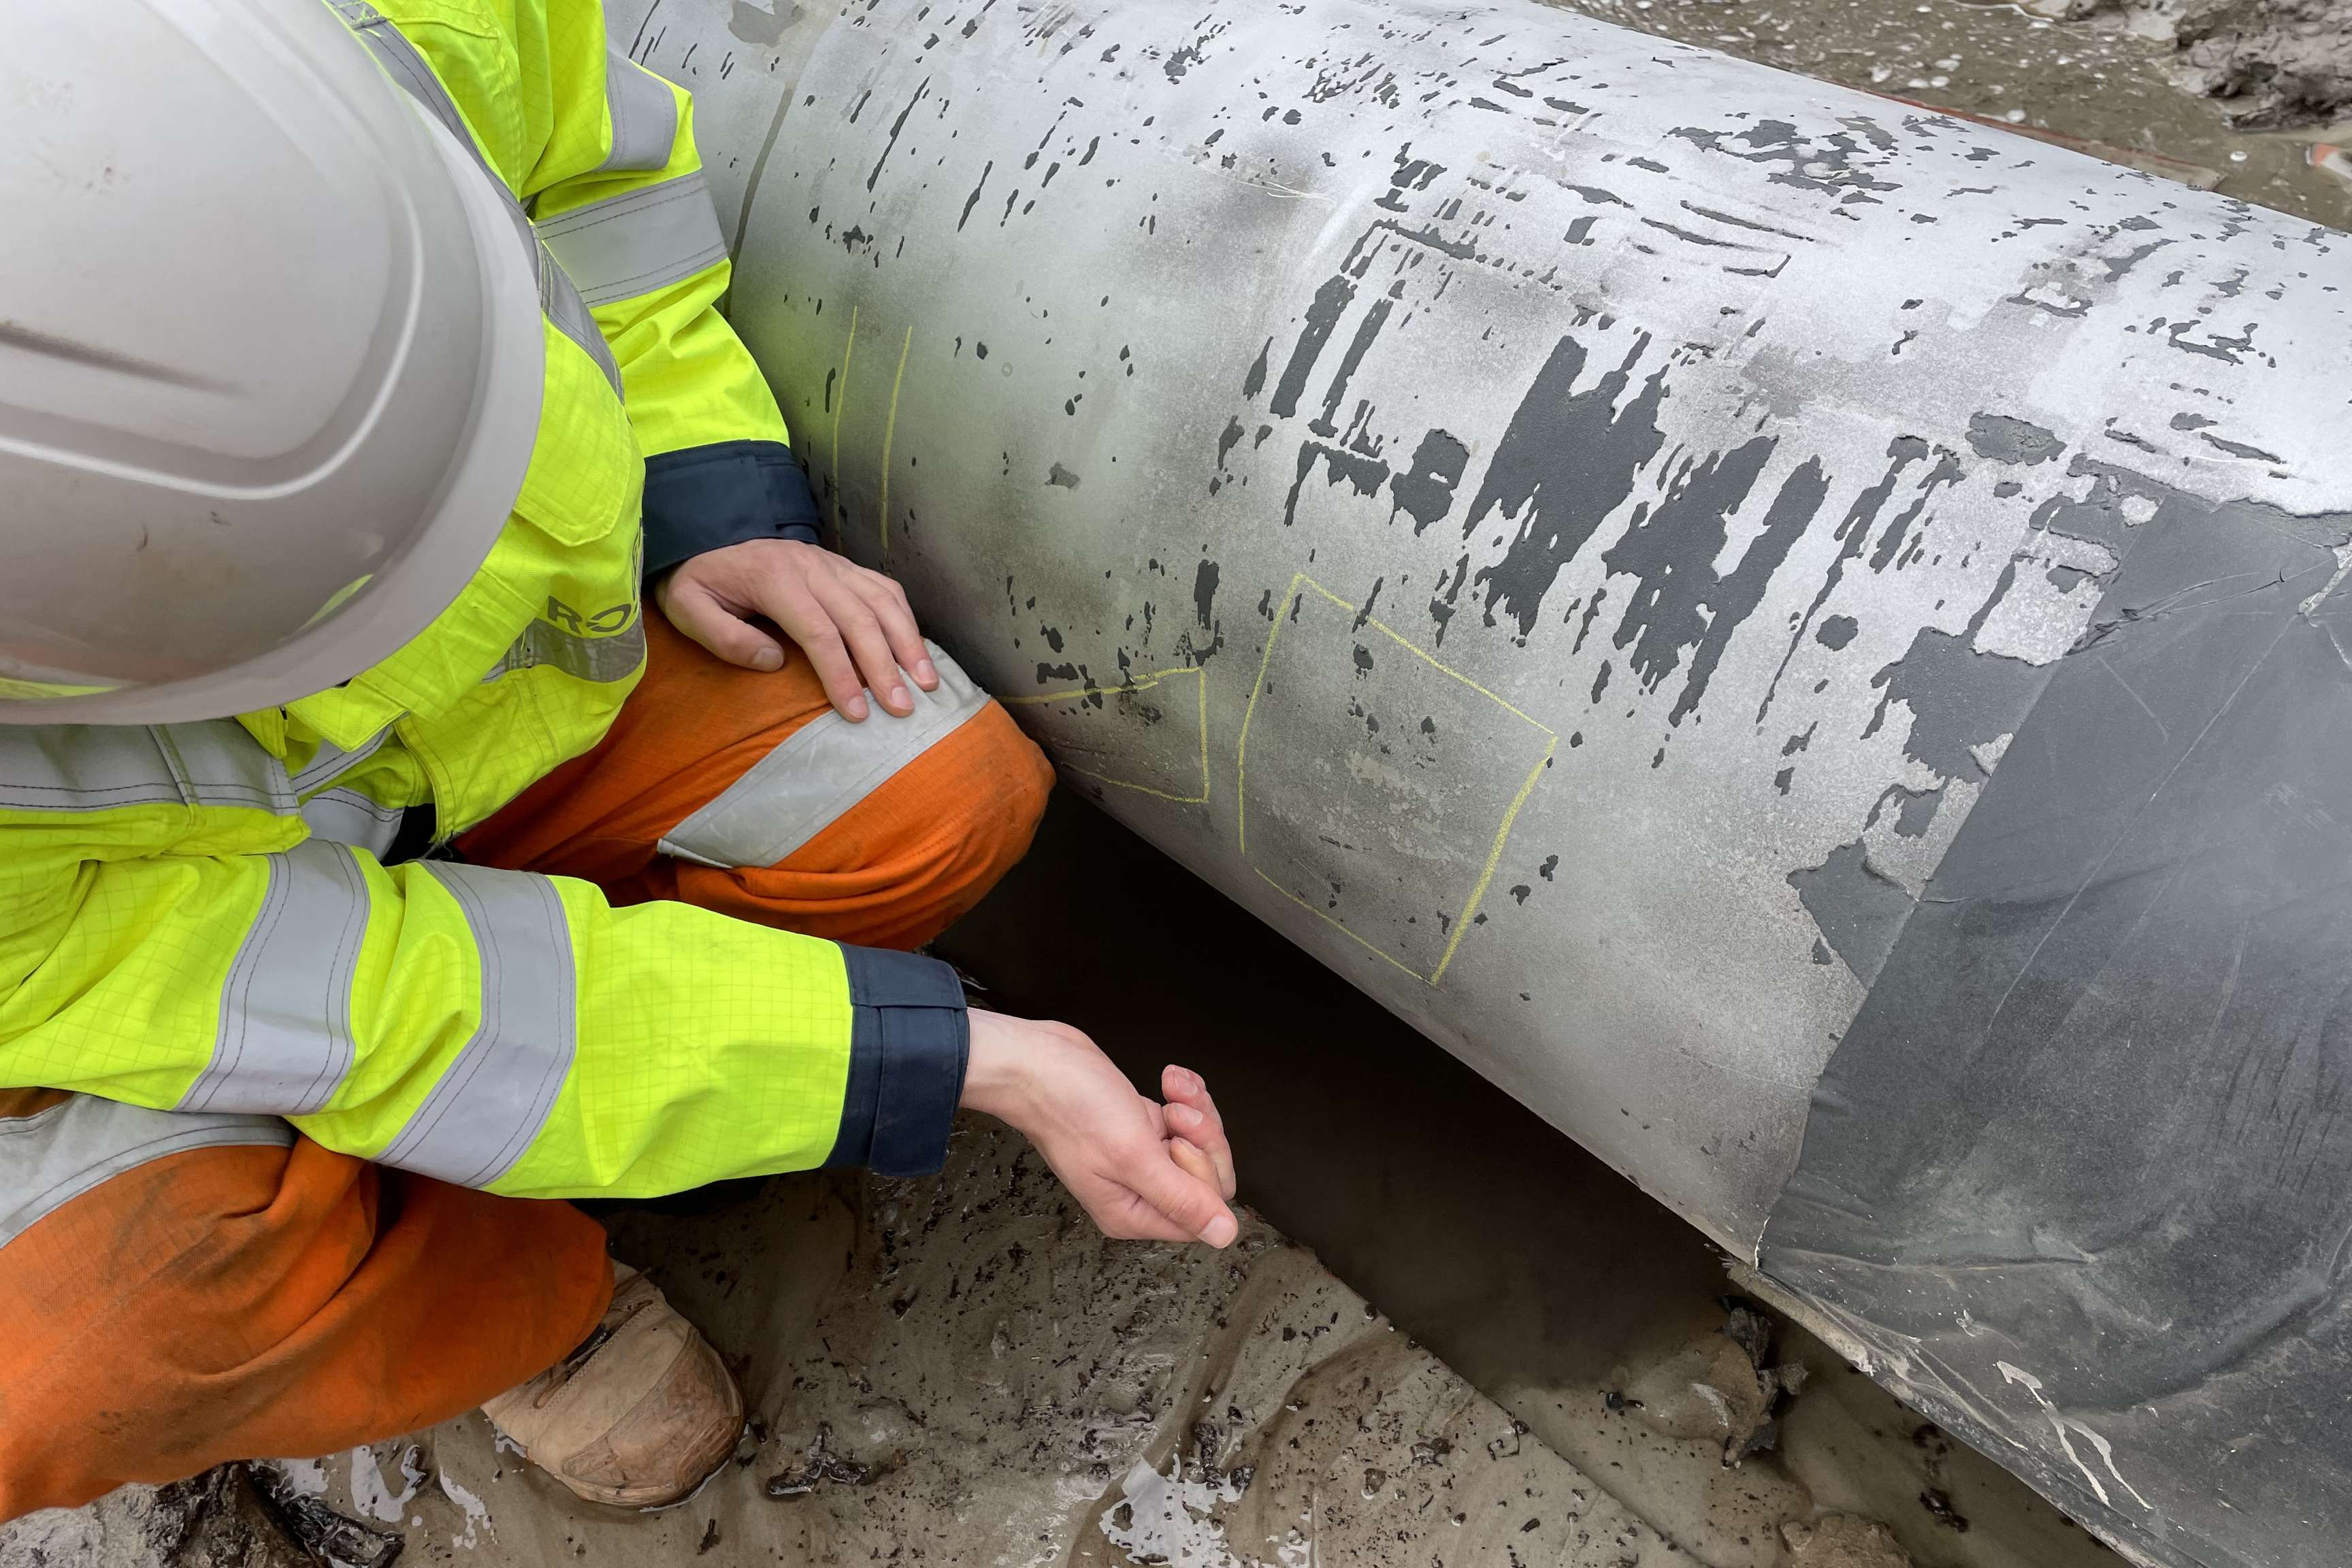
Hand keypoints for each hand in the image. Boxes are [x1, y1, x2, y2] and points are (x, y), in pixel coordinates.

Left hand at [656, 538, 939, 719]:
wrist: (709, 531)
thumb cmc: (701, 580)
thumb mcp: (689, 608)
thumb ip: (725, 638)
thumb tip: (774, 663)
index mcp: (776, 579)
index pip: (819, 632)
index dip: (842, 674)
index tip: (856, 712)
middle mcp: (813, 567)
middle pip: (861, 619)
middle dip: (886, 666)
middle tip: (904, 707)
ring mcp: (833, 563)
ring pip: (883, 600)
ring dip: (909, 642)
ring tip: (927, 681)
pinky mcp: (844, 565)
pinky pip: (885, 587)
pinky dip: (906, 618)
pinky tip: (917, 647)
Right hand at [959, 1009, 1238, 1246]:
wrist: (1036, 1062)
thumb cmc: (1070, 1108)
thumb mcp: (1133, 1156)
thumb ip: (1181, 1199)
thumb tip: (1223, 1236)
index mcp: (1132, 1213)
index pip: (1201, 1213)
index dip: (1203, 1175)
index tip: (1176, 1145)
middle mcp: (1139, 1191)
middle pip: (1206, 1178)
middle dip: (1202, 1137)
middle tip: (1174, 1114)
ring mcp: (1142, 1157)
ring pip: (1201, 1144)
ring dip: (1194, 1109)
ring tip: (1170, 1089)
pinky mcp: (1144, 1127)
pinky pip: (1188, 1118)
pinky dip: (1186, 1095)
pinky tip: (1169, 1079)